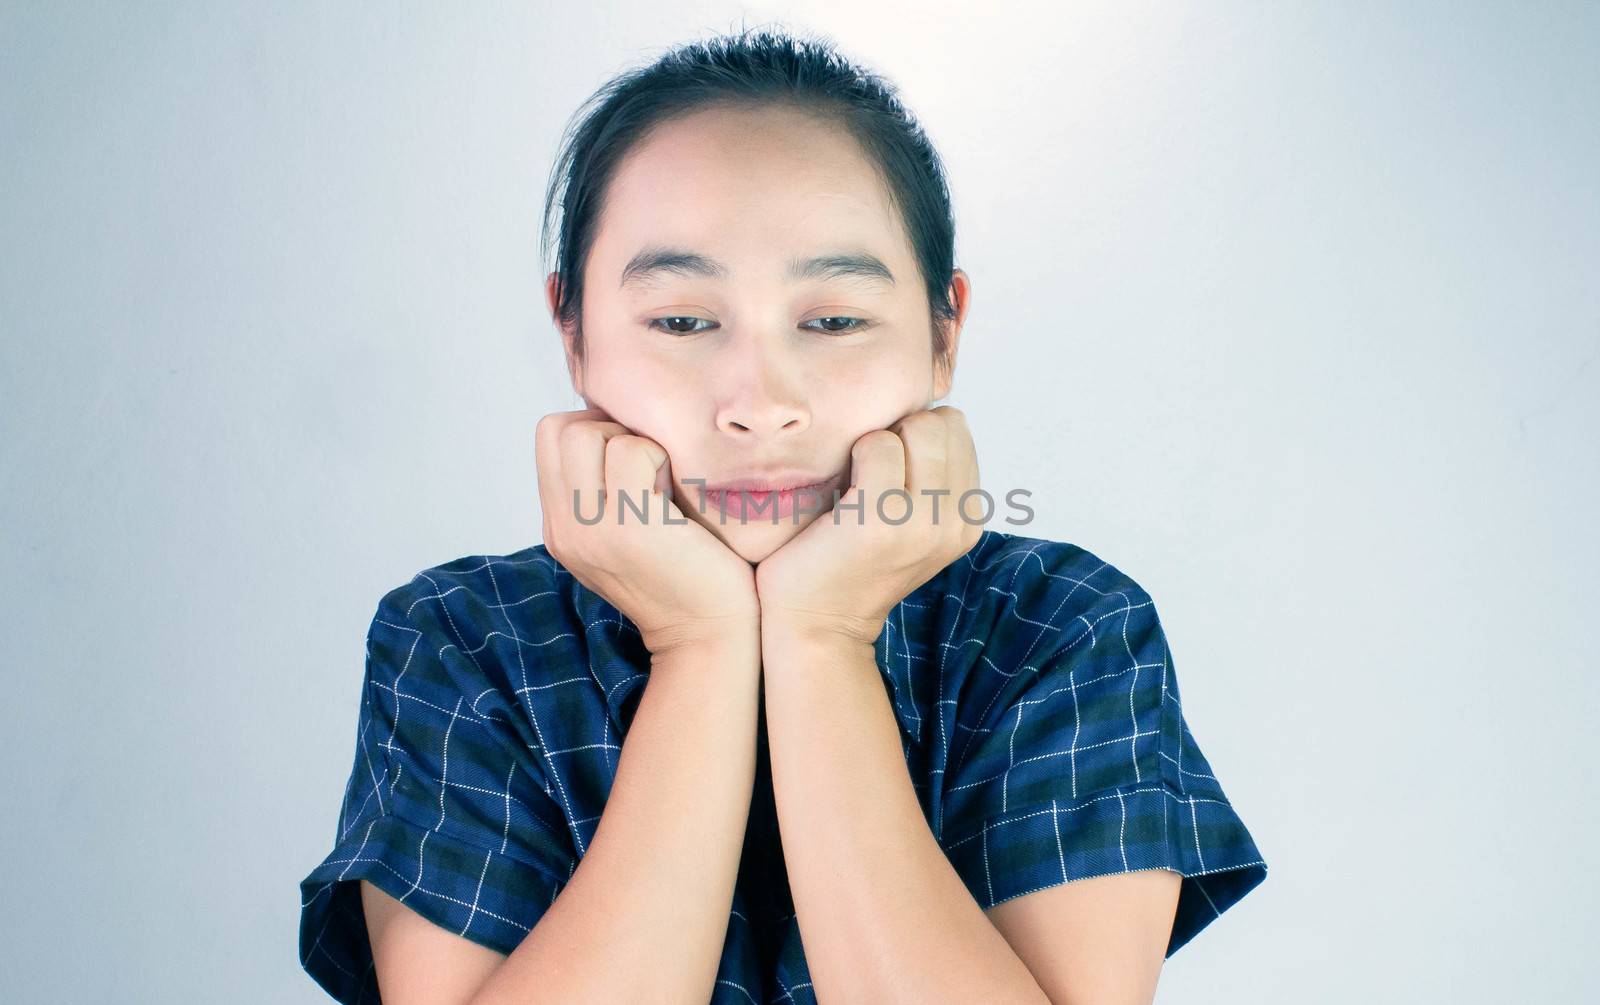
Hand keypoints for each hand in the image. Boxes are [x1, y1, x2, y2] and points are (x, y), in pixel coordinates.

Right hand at [535, 407, 759, 654]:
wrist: (707, 636)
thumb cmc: (683, 575)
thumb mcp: (622, 534)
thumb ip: (603, 491)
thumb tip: (616, 423)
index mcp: (559, 527)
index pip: (549, 437)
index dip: (592, 428)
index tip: (631, 457)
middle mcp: (564, 529)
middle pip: (559, 428)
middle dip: (607, 428)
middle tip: (645, 466)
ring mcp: (591, 529)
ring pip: (587, 433)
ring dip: (633, 442)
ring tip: (659, 480)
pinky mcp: (628, 528)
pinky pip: (630, 451)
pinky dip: (659, 456)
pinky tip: (675, 492)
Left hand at [753, 405, 983, 646]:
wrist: (817, 626)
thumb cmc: (851, 562)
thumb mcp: (913, 525)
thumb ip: (932, 478)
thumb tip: (930, 411)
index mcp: (969, 520)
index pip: (958, 429)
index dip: (917, 433)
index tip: (891, 468)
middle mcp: (957, 523)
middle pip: (943, 422)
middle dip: (903, 430)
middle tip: (871, 471)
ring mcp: (924, 522)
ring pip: (918, 427)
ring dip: (879, 441)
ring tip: (859, 482)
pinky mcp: (883, 520)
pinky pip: (877, 444)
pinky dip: (853, 454)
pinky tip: (842, 491)